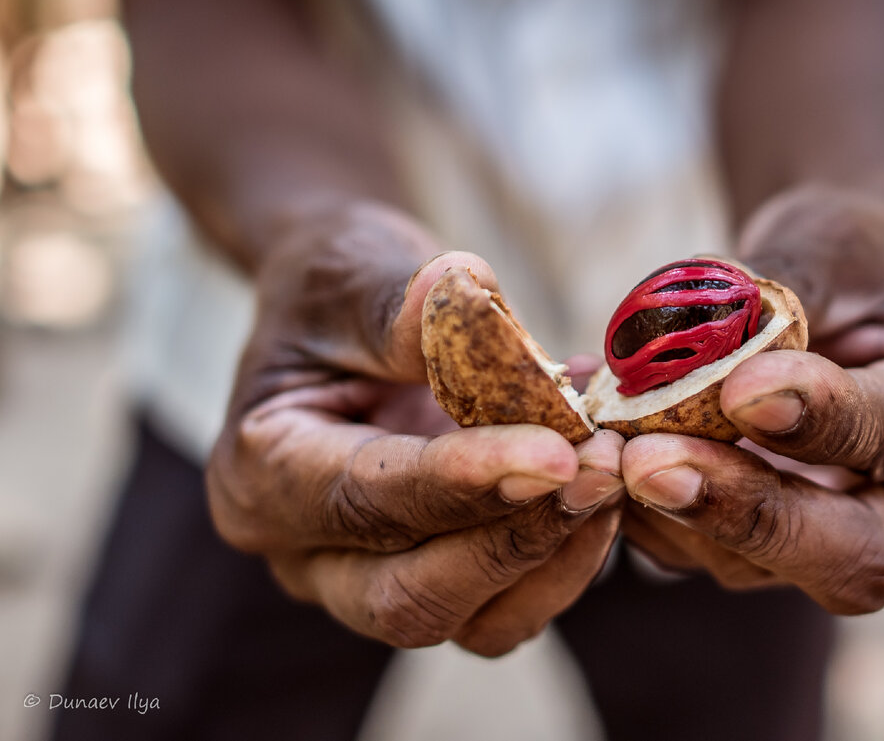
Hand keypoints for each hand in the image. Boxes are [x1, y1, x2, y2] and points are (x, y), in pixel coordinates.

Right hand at [206, 204, 624, 654]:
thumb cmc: (338, 287)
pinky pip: (511, 605)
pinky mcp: (438, 578)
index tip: (556, 451)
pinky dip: (569, 556)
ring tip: (615, 470)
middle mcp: (305, 552)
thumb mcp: (352, 272)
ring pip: (474, 621)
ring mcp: (370, 579)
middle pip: (413, 597)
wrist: (349, 314)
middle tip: (603, 468)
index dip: (467, 480)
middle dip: (518, 538)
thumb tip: (461, 292)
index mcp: (259, 476)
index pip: (369, 498)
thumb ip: (400, 300)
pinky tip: (606, 483)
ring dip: (559, 556)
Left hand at [618, 186, 883, 612]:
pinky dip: (638, 508)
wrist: (829, 290)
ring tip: (598, 445)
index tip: (741, 389)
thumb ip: (778, 290)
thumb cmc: (842, 254)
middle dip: (748, 514)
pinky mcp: (768, 545)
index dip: (826, 419)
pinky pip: (700, 551)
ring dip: (670, 514)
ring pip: (763, 568)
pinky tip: (591, 449)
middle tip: (650, 466)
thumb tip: (696, 354)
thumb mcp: (826, 239)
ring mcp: (843, 533)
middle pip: (858, 556)